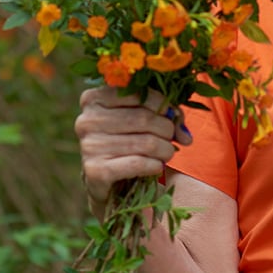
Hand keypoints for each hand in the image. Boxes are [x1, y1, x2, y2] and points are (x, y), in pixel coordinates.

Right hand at [74, 87, 191, 210]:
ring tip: (167, 153)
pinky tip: (157, 166)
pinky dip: (155, 165)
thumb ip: (164, 116)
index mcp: (94, 98)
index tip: (172, 116)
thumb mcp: (140, 119)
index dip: (162, 104)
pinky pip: (137, 164)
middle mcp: (86, 120)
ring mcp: (88, 146)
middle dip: (167, 129)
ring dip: (165, 150)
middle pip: (143, 118)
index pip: (137, 92)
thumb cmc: (125, 140)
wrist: (104, 180)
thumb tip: (185, 135)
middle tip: (172, 139)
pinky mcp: (95, 170)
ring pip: (145, 143)